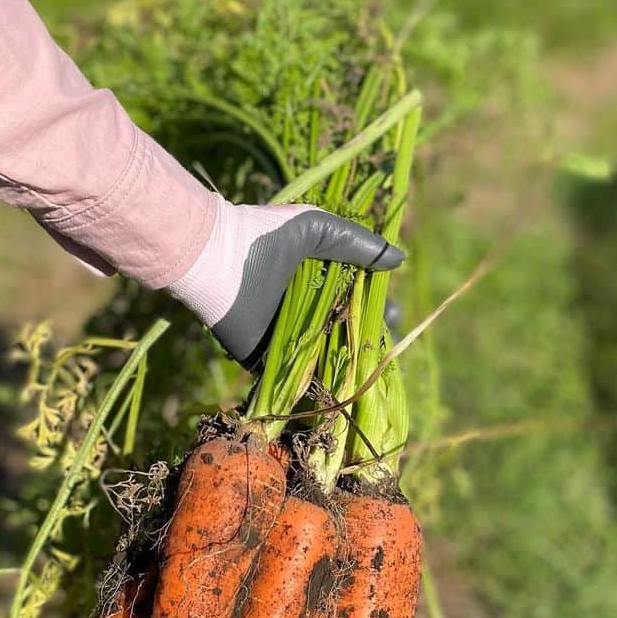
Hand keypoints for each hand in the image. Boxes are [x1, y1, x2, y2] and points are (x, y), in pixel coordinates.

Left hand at [167, 200, 404, 364]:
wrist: (216, 256)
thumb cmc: (265, 235)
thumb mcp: (320, 229)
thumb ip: (359, 243)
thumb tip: (400, 260)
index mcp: (313, 282)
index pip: (352, 302)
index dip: (373, 311)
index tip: (393, 318)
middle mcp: (300, 311)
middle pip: (340, 333)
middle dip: (362, 343)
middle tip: (381, 349)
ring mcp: (281, 336)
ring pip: (320, 358)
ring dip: (342, 366)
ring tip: (366, 372)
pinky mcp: (262, 358)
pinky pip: (291, 376)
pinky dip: (312, 383)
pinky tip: (336, 388)